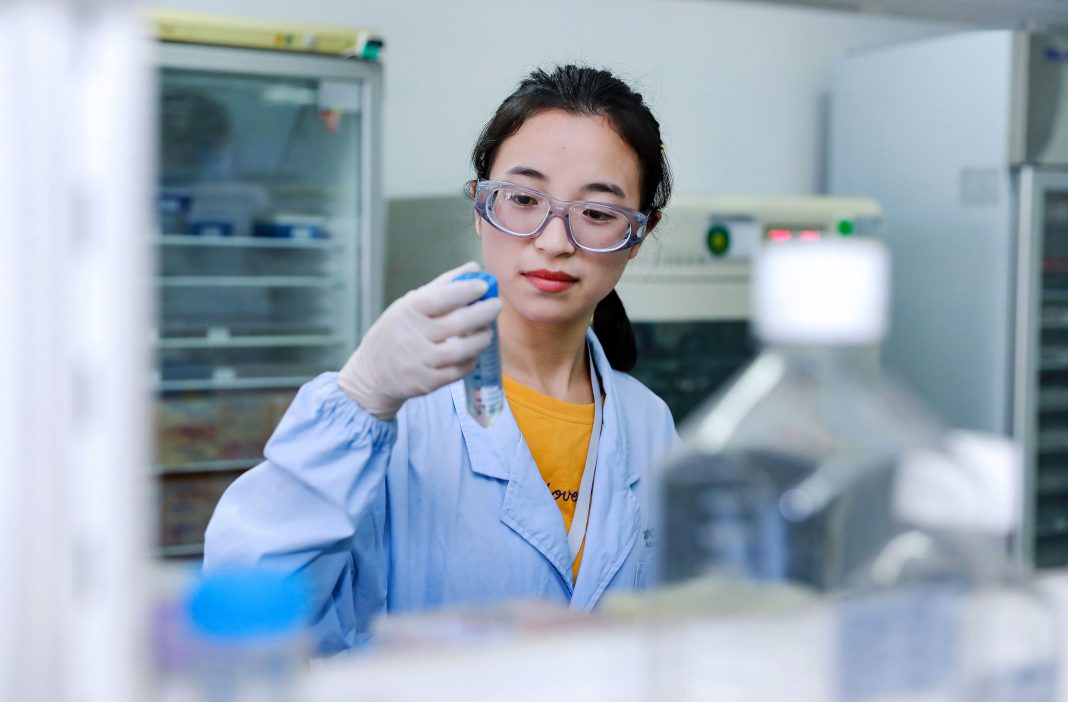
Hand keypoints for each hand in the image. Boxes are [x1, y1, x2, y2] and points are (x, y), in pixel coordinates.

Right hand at [338, 262, 501, 419]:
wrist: (371, 375)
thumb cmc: (396, 333)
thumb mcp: (408, 306)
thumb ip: (441, 287)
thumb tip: (473, 268)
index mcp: (407, 312)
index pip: (440, 298)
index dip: (465, 290)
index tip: (484, 285)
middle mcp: (412, 337)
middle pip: (457, 324)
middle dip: (483, 313)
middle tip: (496, 305)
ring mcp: (420, 362)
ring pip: (462, 350)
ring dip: (482, 338)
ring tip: (488, 330)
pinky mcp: (428, 383)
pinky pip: (459, 370)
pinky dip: (472, 359)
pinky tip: (474, 351)